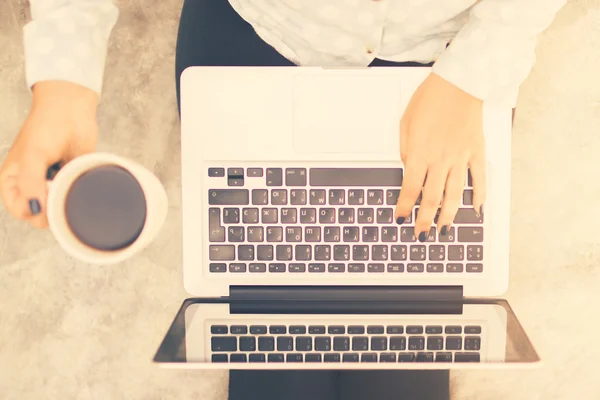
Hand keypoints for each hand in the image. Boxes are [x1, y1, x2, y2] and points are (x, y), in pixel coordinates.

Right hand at [0, 81, 98, 228]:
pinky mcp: (70, 178)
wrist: (72, 110)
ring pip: (58, 207)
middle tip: (60, 188)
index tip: (47, 198)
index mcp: (12, 180)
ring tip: (67, 179)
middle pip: (41, 213)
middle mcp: (31, 184)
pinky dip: (77, 191)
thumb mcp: (33, 154)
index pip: (19, 210)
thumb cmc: (47, 126)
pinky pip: (74, 195)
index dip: (33, 211)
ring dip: (65, 199)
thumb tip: (35, 209)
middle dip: (52, 207)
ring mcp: (52, 183)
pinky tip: (77, 177)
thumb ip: (30, 183)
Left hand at [394, 72, 484, 240]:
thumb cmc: (430, 98)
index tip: (400, 219)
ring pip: (454, 194)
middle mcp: (441, 160)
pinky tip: (476, 209)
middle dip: (424, 220)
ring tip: (443, 230)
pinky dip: (479, 195)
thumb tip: (408, 169)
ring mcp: (461, 157)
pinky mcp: (476, 151)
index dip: (404, 207)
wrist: (460, 81)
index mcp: (420, 153)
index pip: (410, 188)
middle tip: (421, 235)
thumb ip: (406, 150)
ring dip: (448, 215)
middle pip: (431, 198)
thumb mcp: (406, 123)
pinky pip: (479, 178)